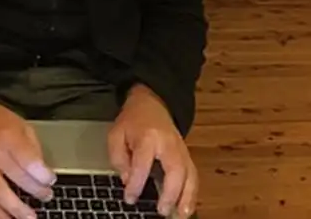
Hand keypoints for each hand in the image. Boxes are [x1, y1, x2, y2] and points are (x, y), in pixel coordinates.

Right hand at [0, 96, 55, 218]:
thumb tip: (42, 170)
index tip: (51, 179)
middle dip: (35, 190)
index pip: (28, 160)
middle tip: (46, 196)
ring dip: (16, 210)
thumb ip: (32, 146)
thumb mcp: (19, 123)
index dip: (42, 174)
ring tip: (30, 217)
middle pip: (16, 178)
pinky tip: (8, 218)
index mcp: (7, 135)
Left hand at [107, 85, 197, 218]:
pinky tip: (187, 207)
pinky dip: (192, 193)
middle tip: (162, 211)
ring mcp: (181, 149)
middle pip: (175, 169)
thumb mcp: (116, 133)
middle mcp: (168, 143)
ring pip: (190, 175)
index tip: (130, 198)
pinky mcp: (187, 154)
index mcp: (147, 136)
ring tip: (180, 216)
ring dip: (187, 198)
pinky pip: (193, 175)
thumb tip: (127, 179)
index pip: (143, 163)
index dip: (136, 183)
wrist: (152, 103)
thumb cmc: (133, 120)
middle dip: (171, 193)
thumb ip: (118, 157)